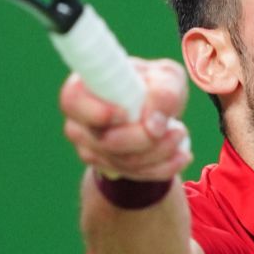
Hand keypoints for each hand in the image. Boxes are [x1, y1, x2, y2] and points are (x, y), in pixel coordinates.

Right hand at [61, 57, 191, 181]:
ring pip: (124, 161)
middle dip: (145, 139)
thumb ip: (163, 92)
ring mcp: (89, 146)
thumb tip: (152, 124)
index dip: (96, 112)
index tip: (125, 114)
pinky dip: (163, 167)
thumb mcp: (168, 78)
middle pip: (104, 140)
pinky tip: (181, 155)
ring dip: (161, 152)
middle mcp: (80, 119)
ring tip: (180, 134)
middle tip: (177, 128)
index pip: (73, 100)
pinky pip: (135, 175)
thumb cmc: (157, 86)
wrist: (157, 113)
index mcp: (86, 86)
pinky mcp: (106, 166)